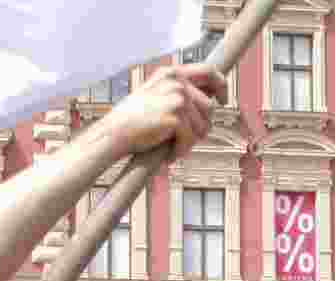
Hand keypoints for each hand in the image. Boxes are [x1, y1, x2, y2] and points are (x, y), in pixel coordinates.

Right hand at [104, 64, 225, 160]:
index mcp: (171, 74)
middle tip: (184, 141)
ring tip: (173, 148)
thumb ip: (176, 92)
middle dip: (200, 127)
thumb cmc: (129, 121)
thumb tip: (207, 102)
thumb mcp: (153, 95)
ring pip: (203, 126)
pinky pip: (191, 139)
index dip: (220, 85)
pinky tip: (168, 155)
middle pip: (209, 107)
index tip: (222, 100)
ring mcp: (177, 98)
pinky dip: (181, 151)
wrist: (112, 134)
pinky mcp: (176, 117)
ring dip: (190, 141)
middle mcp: (177, 82)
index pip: (209, 71)